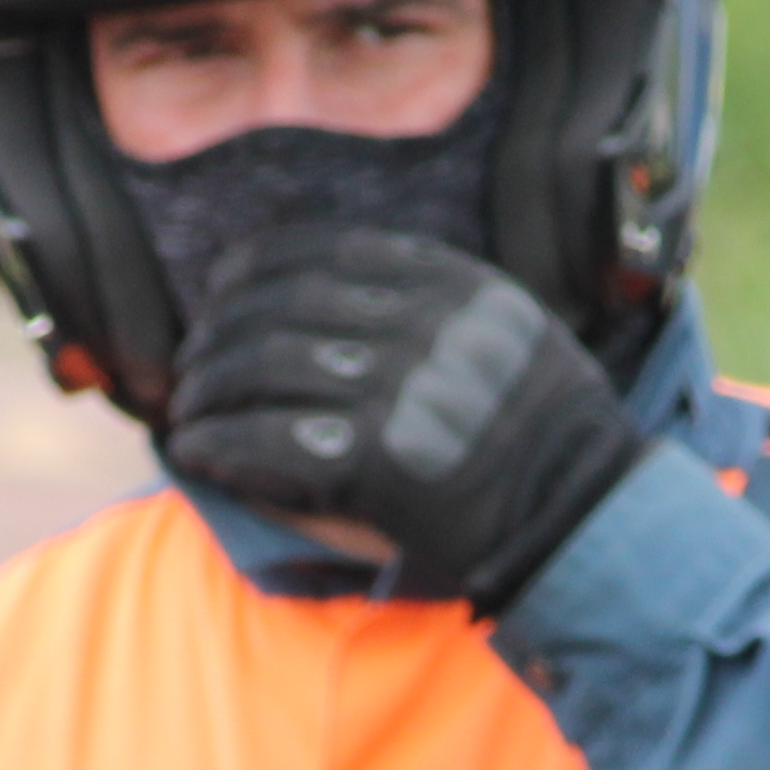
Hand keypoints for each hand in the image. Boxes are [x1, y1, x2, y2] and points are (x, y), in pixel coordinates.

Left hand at [158, 228, 645, 608]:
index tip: (224, 291)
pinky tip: (194, 451)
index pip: (321, 253)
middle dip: (217, 337)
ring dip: (205, 392)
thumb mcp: (508, 331)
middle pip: (277, 309)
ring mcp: (397, 392)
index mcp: (451, 285)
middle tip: (192, 367)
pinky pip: (265, 440)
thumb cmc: (545, 433)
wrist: (583, 516)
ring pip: (259, 369)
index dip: (254, 270)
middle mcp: (421, 328)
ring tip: (186, 412)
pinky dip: (216, 442)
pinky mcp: (375, 461)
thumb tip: (323, 288)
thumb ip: (434, 301)